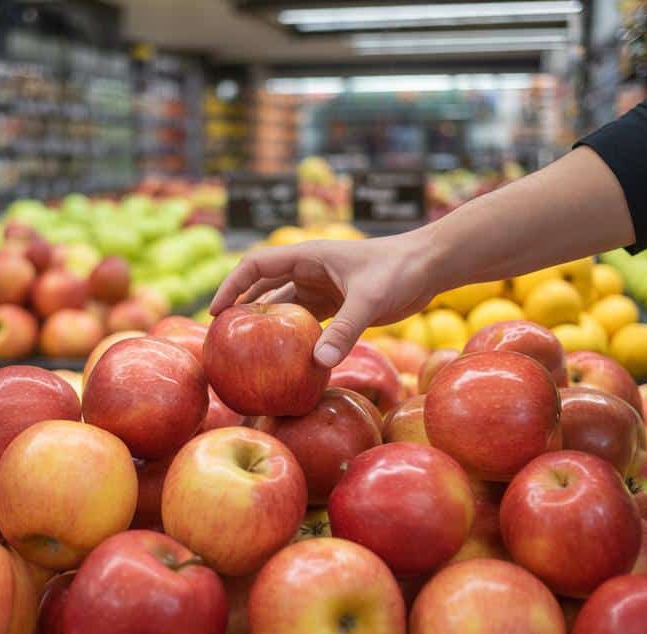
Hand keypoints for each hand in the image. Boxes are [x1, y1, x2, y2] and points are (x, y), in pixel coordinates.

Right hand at [210, 227, 446, 367]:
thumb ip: (345, 331)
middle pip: (264, 287)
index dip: (232, 287)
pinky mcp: (339, 304)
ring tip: (247, 352)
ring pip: (285, 307)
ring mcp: (323, 287)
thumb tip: (319, 364)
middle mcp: (310, 270)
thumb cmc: (400, 270)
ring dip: (268, 326)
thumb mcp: (369, 300)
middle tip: (223, 338)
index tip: (216, 313)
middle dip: (242, 309)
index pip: (256, 266)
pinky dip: (295, 338)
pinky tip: (287, 360)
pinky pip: (308, 322)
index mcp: (308, 256)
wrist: (431, 266)